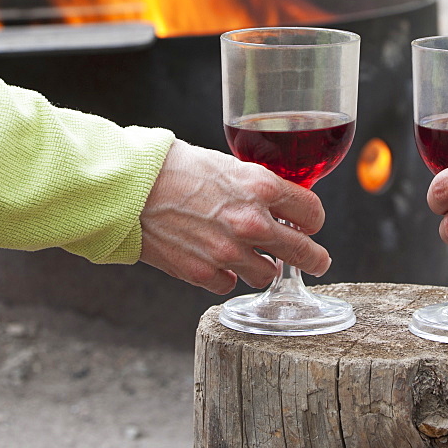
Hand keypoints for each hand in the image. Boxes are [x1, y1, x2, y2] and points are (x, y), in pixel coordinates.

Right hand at [139, 139, 327, 293]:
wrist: (130, 187)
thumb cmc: (174, 167)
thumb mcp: (226, 164)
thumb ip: (255, 185)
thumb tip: (275, 202)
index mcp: (262, 188)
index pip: (312, 212)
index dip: (312, 219)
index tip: (309, 224)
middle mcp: (252, 223)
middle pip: (304, 252)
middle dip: (315, 258)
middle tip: (318, 262)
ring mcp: (228, 252)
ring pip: (267, 274)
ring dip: (262, 266)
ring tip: (250, 256)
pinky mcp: (202, 273)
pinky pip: (230, 283)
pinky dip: (226, 275)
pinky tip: (216, 260)